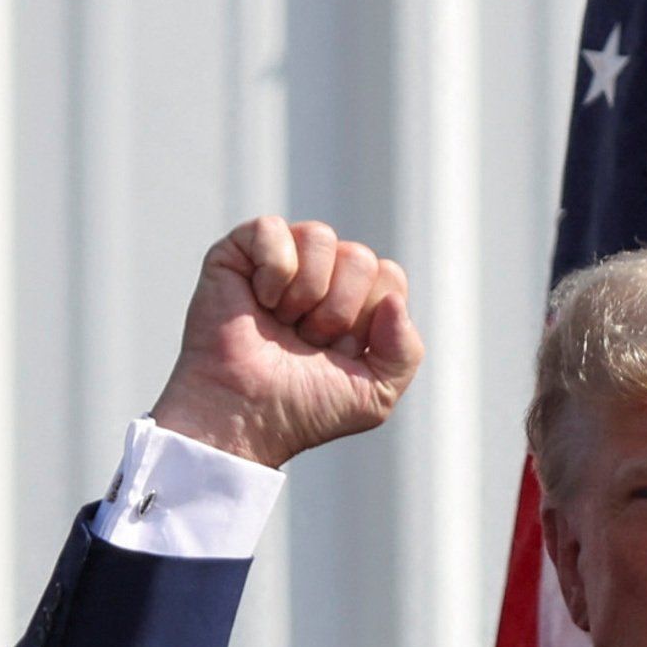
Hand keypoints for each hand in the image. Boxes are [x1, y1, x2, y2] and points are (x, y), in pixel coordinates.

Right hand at [151, 216, 422, 470]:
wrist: (244, 417)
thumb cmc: (302, 409)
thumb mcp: (375, 395)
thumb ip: (406, 352)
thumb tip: (393, 301)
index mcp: (357, 300)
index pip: (389, 276)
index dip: (366, 320)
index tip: (337, 352)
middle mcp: (323, 274)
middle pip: (360, 257)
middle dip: (336, 312)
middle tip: (305, 341)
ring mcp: (283, 259)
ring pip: (320, 237)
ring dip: (305, 294)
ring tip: (281, 324)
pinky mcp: (241, 250)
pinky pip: (273, 229)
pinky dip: (271, 272)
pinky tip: (258, 301)